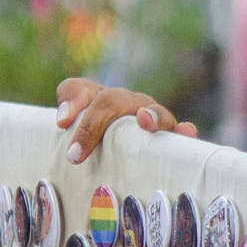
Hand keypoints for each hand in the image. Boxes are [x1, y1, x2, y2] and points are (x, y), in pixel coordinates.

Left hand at [54, 78, 198, 162]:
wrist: (117, 155)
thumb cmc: (94, 141)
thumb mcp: (72, 128)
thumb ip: (67, 108)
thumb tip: (63, 120)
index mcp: (101, 99)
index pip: (81, 91)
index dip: (73, 103)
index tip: (60, 125)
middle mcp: (129, 105)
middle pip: (114, 100)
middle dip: (95, 123)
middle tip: (76, 154)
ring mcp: (152, 120)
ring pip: (153, 113)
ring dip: (149, 115)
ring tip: (144, 119)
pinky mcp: (169, 139)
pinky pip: (179, 133)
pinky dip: (183, 133)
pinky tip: (186, 133)